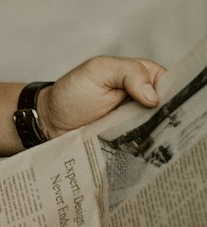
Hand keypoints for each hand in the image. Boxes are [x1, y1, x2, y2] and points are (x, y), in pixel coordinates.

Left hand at [38, 55, 164, 139]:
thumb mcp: (97, 70)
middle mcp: (144, 99)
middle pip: (170, 109)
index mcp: (142, 75)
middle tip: (166, 128)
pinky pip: (146, 147)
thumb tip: (153, 95)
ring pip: (161, 130)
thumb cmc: (72, 92)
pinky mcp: (131, 143)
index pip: (171, 82)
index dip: (175, 93)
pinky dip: (148, 151)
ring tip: (156, 144)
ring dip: (160, 136)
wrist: (51, 122)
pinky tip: (148, 155)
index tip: (170, 106)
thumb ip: (127, 72)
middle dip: (171, 118)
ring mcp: (139, 122)